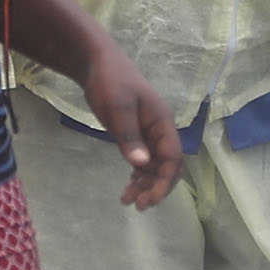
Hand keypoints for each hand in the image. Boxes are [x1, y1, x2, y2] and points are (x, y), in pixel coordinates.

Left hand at [78, 44, 183, 209]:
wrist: (97, 64)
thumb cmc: (110, 82)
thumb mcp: (118, 107)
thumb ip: (129, 135)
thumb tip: (142, 164)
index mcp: (162, 123)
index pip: (172, 158)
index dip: (165, 181)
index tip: (151, 199)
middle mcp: (159, 130)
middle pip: (166, 165)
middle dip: (156, 187)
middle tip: (138, 205)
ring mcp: (147, 132)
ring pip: (153, 165)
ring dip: (145, 184)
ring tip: (128, 201)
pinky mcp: (135, 133)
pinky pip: (143, 159)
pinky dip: (138, 174)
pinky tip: (129, 187)